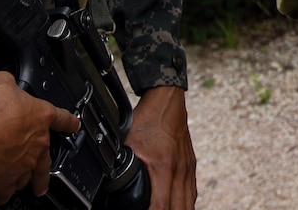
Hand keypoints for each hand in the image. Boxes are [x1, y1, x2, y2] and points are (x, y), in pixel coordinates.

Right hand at [0, 71, 77, 202]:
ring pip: (30, 177)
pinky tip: (1, 197)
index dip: (69, 122)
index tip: (74, 126)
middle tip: (46, 176)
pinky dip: (3, 195)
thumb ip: (6, 83)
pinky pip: (6, 192)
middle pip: (47, 158)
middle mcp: (35, 143)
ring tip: (29, 187)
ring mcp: (22, 165)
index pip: (61, 119)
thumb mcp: (0, 81)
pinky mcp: (4, 181)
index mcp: (39, 116)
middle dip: (46, 168)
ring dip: (28, 181)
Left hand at [125, 86, 196, 209]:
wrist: (168, 100)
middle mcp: (179, 170)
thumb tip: (105, 180)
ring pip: (189, 203)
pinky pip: (192, 192)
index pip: (161, 204)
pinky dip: (186, 205)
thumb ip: (119, 163)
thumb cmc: (148, 118)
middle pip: (179, 208)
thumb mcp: (128, 142)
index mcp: (163, 165)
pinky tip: (179, 208)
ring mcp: (187, 168)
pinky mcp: (190, 165)